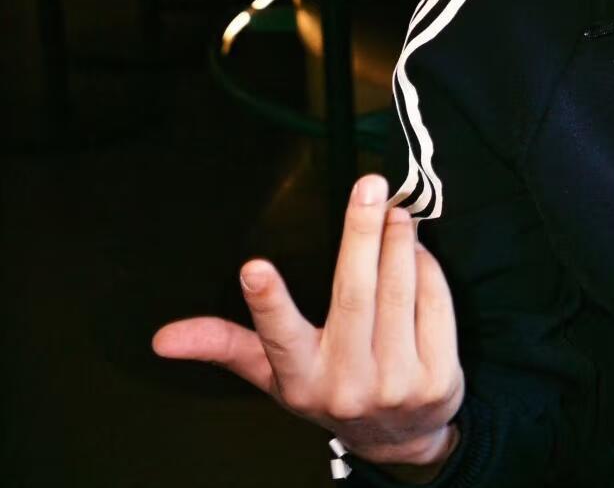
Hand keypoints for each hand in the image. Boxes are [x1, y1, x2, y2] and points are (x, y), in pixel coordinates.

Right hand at [152, 175, 464, 466]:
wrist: (399, 438)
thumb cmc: (331, 390)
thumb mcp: (276, 375)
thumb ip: (228, 345)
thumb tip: (163, 338)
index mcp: (301, 378)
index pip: (278, 338)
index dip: (267, 303)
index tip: (253, 267)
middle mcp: (347, 382)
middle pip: (355, 297)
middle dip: (361, 236)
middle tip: (368, 186)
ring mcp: (396, 383)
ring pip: (399, 295)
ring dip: (399, 243)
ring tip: (395, 208)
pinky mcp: (438, 379)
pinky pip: (434, 307)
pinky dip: (428, 271)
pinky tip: (418, 250)